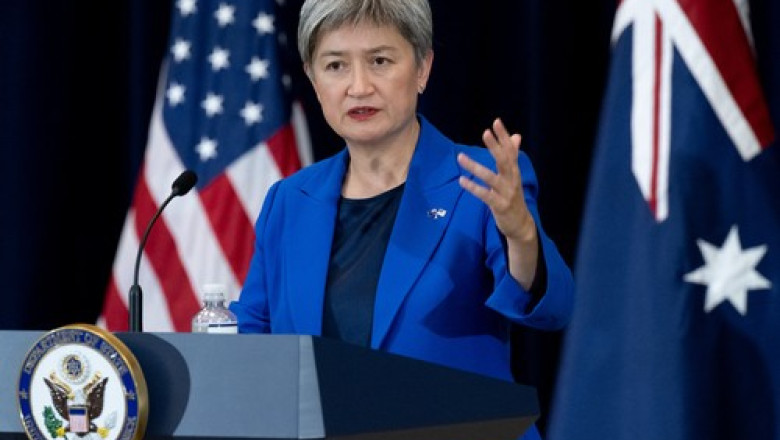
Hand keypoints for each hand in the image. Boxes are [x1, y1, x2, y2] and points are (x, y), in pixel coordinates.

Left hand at [457, 118, 538, 287]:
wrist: (521, 225)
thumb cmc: (513, 198)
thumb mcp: (513, 176)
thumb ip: (512, 156)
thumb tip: (516, 136)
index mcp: (514, 172)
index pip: (510, 151)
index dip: (503, 137)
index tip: (496, 122)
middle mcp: (512, 180)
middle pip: (504, 161)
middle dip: (495, 146)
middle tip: (485, 132)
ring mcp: (506, 193)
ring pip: (491, 177)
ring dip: (475, 167)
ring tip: (461, 157)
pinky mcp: (499, 205)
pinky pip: (485, 195)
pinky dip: (473, 187)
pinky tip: (462, 180)